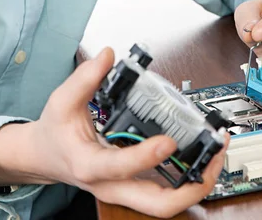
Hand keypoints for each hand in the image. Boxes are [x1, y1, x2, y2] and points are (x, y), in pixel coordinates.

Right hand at [0, 48, 228, 217]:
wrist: (44, 157)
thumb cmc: (54, 132)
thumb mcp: (61, 101)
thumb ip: (85, 78)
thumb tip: (108, 56)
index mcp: (90, 165)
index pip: (121, 167)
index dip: (146, 156)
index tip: (168, 140)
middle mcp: (110, 184)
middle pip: (157, 205)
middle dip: (191, 187)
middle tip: (213, 158)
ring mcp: (123, 188)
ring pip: (165, 204)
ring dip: (196, 184)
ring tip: (217, 155)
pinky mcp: (131, 184)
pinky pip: (163, 189)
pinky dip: (186, 176)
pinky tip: (200, 154)